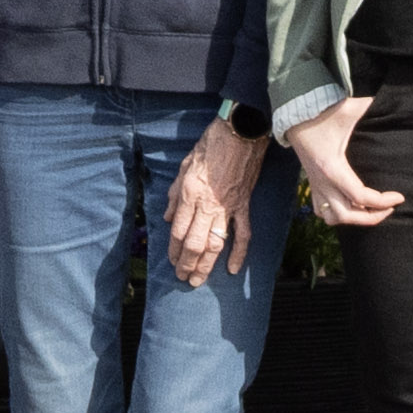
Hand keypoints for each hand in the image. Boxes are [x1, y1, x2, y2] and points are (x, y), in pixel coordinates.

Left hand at [160, 121, 266, 282]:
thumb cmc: (210, 145)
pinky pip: (243, 234)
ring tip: (199, 280)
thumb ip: (175, 194)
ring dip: (206, 265)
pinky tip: (233, 269)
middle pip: (195, 243)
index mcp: (190, 194)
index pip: (178, 230)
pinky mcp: (244, 205)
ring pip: (216, 243)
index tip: (171, 261)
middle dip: (187, 264)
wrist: (240, 133)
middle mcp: (207, 204)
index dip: (173, 249)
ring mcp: (228, 207)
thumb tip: (169, 217)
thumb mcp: (183, 166)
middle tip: (182, 278)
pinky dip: (239, 253)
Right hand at [281, 96, 395, 227]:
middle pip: (347, 216)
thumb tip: (391, 103)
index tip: (399, 197)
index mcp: (333, 168)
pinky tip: (351, 206)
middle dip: (372, 217)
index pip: (360, 196)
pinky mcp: (312, 185)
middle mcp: (323, 182)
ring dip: (353, 219)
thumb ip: (371, 107)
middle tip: (389, 208)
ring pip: (333, 218)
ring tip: (371, 210)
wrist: (295, 115)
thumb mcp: (349, 110)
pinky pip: (322, 212)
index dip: (383, 201)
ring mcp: (316, 186)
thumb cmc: (322, 114)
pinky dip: (337, 215)